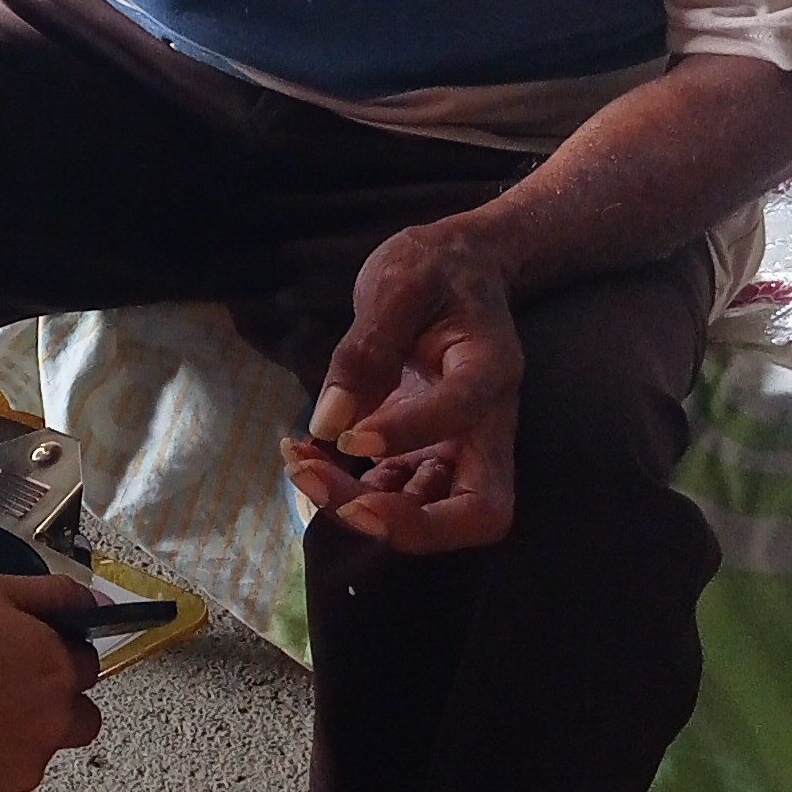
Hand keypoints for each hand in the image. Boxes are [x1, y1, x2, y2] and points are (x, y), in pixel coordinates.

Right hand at [0, 572, 101, 791]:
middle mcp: (54, 723)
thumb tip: (100, 604)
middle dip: (49, 701)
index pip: (86, 662)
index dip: (50, 651)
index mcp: (55, 667)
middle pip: (77, 716)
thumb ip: (52, 595)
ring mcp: (23, 770)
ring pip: (35, 750)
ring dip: (13, 735)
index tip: (12, 650)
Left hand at [282, 219, 522, 552]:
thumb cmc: (431, 268)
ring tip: (301, 468)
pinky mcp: (429, 454)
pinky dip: (353, 495)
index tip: (349, 435)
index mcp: (490, 371)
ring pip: (435, 515)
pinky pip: (398, 496)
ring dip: (367, 511)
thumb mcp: (397, 283)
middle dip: (409, 524)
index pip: (463, 417)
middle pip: (481, 512)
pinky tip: (307, 462)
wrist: (456, 269)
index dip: (408, 435)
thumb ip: (365, 350)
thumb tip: (328, 425)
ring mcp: (460, 447)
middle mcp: (487, 425)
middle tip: (341, 501)